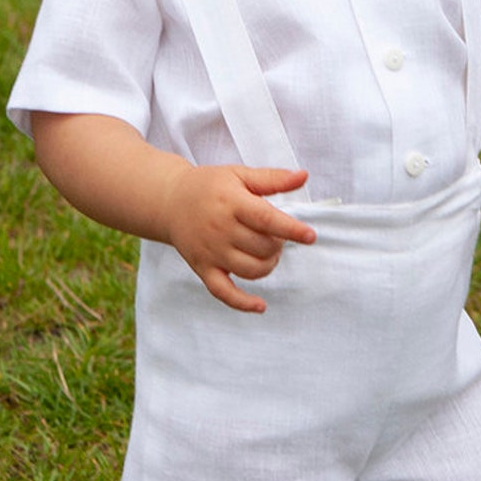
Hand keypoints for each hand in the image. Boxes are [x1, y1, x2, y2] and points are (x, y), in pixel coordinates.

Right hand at [164, 165, 315, 313]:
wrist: (170, 201)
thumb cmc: (209, 186)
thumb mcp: (240, 175)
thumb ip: (273, 179)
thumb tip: (304, 176)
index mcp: (232, 203)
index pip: (265, 219)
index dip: (291, 229)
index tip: (310, 236)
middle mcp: (220, 229)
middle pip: (262, 247)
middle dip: (278, 244)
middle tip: (275, 235)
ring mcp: (211, 252)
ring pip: (250, 270)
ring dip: (268, 265)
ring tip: (267, 253)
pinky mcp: (203, 269)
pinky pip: (224, 292)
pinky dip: (243, 303)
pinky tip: (260, 306)